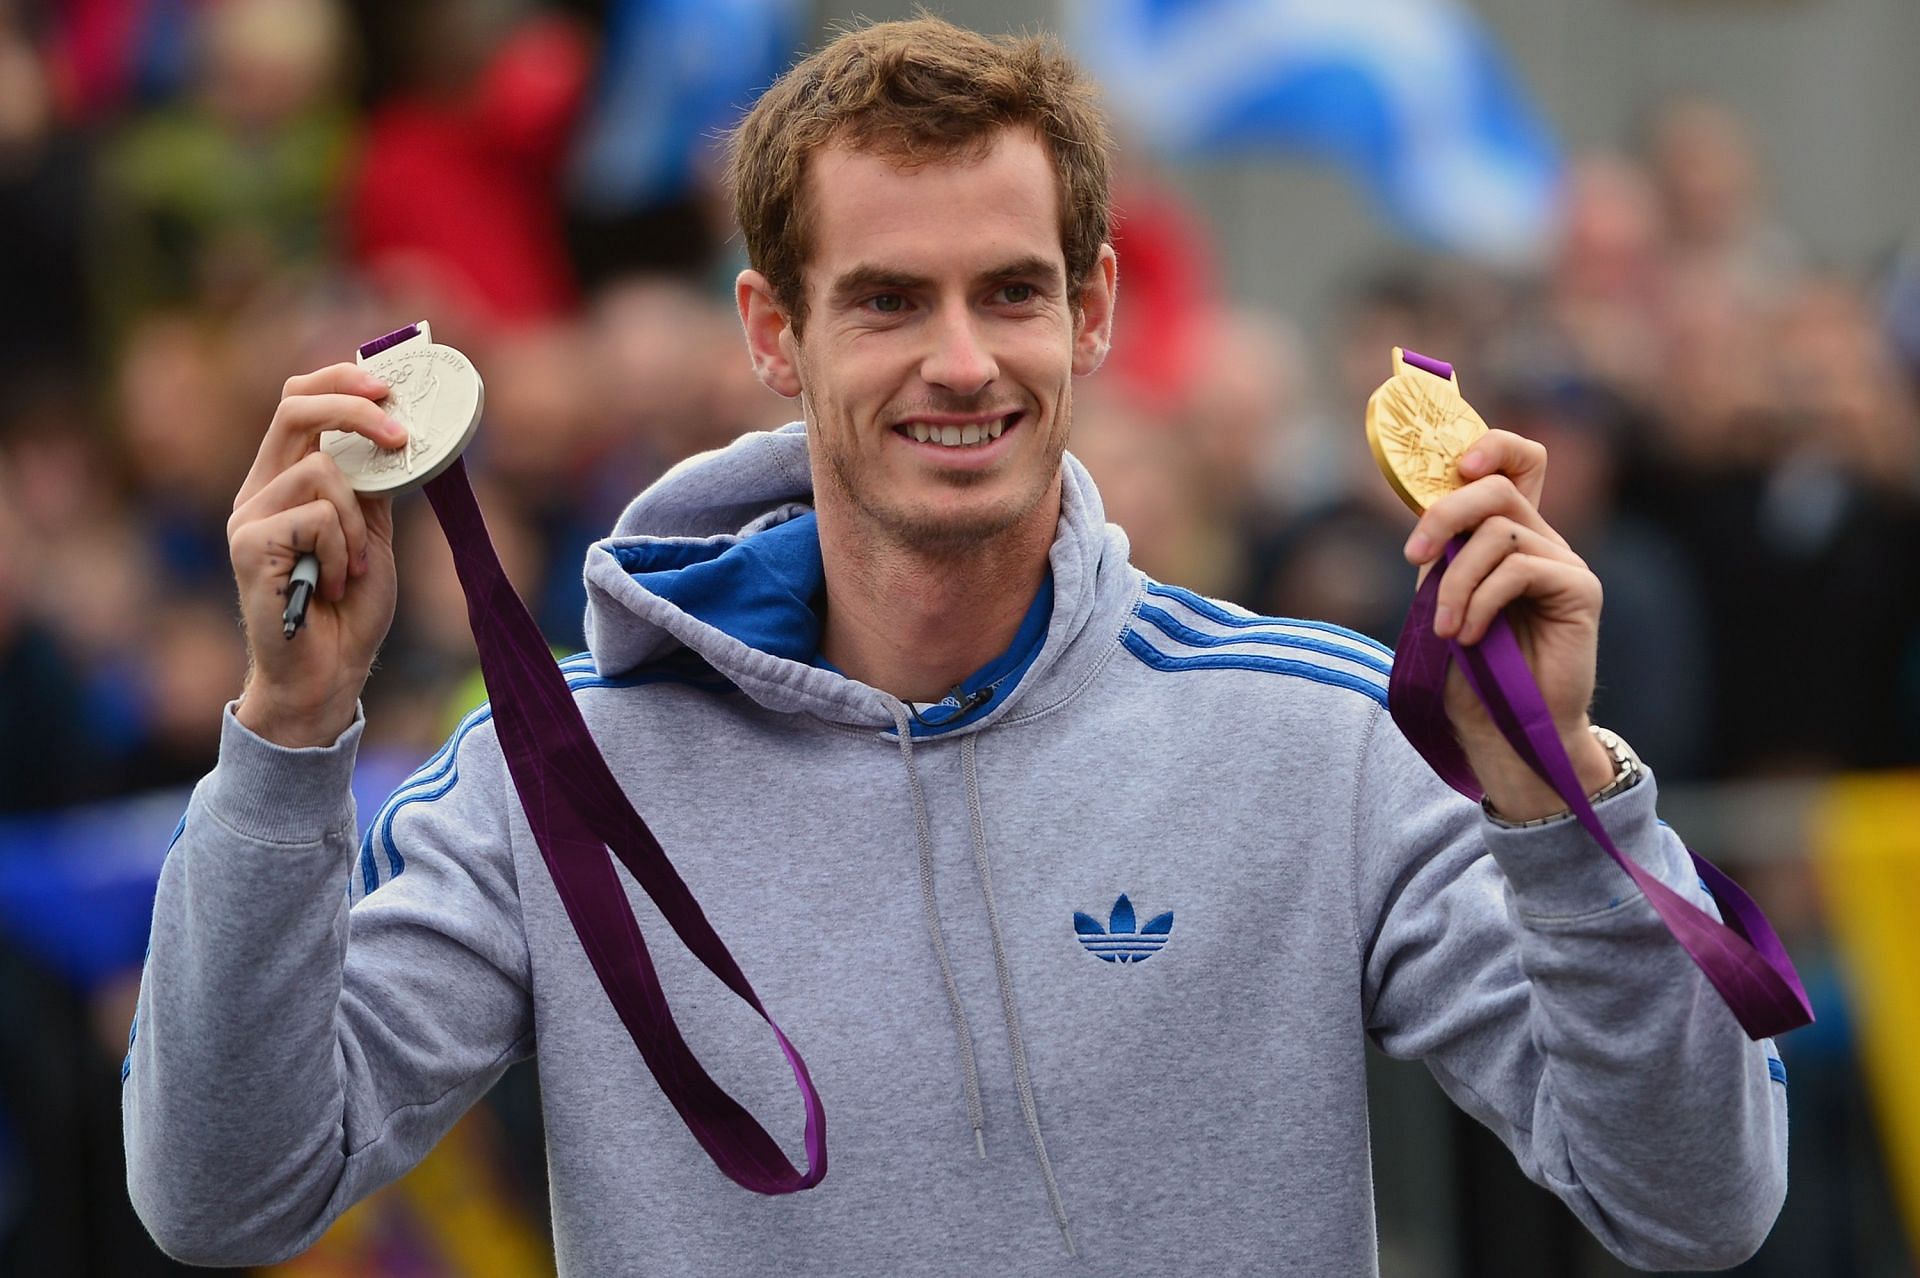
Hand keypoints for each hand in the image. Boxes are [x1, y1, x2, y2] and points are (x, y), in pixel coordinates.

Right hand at [228, 364, 405, 746]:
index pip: (297, 402)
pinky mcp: (249, 544)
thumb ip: (372, 488)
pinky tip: (337, 584)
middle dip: (355, 407)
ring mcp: (248, 516)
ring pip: (322, 472)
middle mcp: (258, 490)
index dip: (340, 380)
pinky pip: (317, 516)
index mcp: (284, 480)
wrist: (327, 674)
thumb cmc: (350, 610)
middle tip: (399, 432)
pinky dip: (345, 550)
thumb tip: (396, 432)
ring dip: (358, 522)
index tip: (388, 384)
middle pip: (295, 407)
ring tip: (356, 568)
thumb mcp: (372, 535)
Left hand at [1401, 430, 1613, 819]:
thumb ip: (1443, 553)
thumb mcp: (1443, 600)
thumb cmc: (1471, 671)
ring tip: (1446, 628)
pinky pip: (1519, 568)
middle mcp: (1542, 539)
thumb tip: (1424, 512)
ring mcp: (1564, 563)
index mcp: (1508, 534)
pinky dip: (1481, 600)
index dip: (1491, 446)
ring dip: (1457, 580)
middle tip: (1414, 556)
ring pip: (1499, 532)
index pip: (1517, 461)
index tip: (1455, 467)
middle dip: (1444, 514)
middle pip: (1498, 486)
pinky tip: (1471, 636)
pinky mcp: (1580, 591)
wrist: (1504, 728)